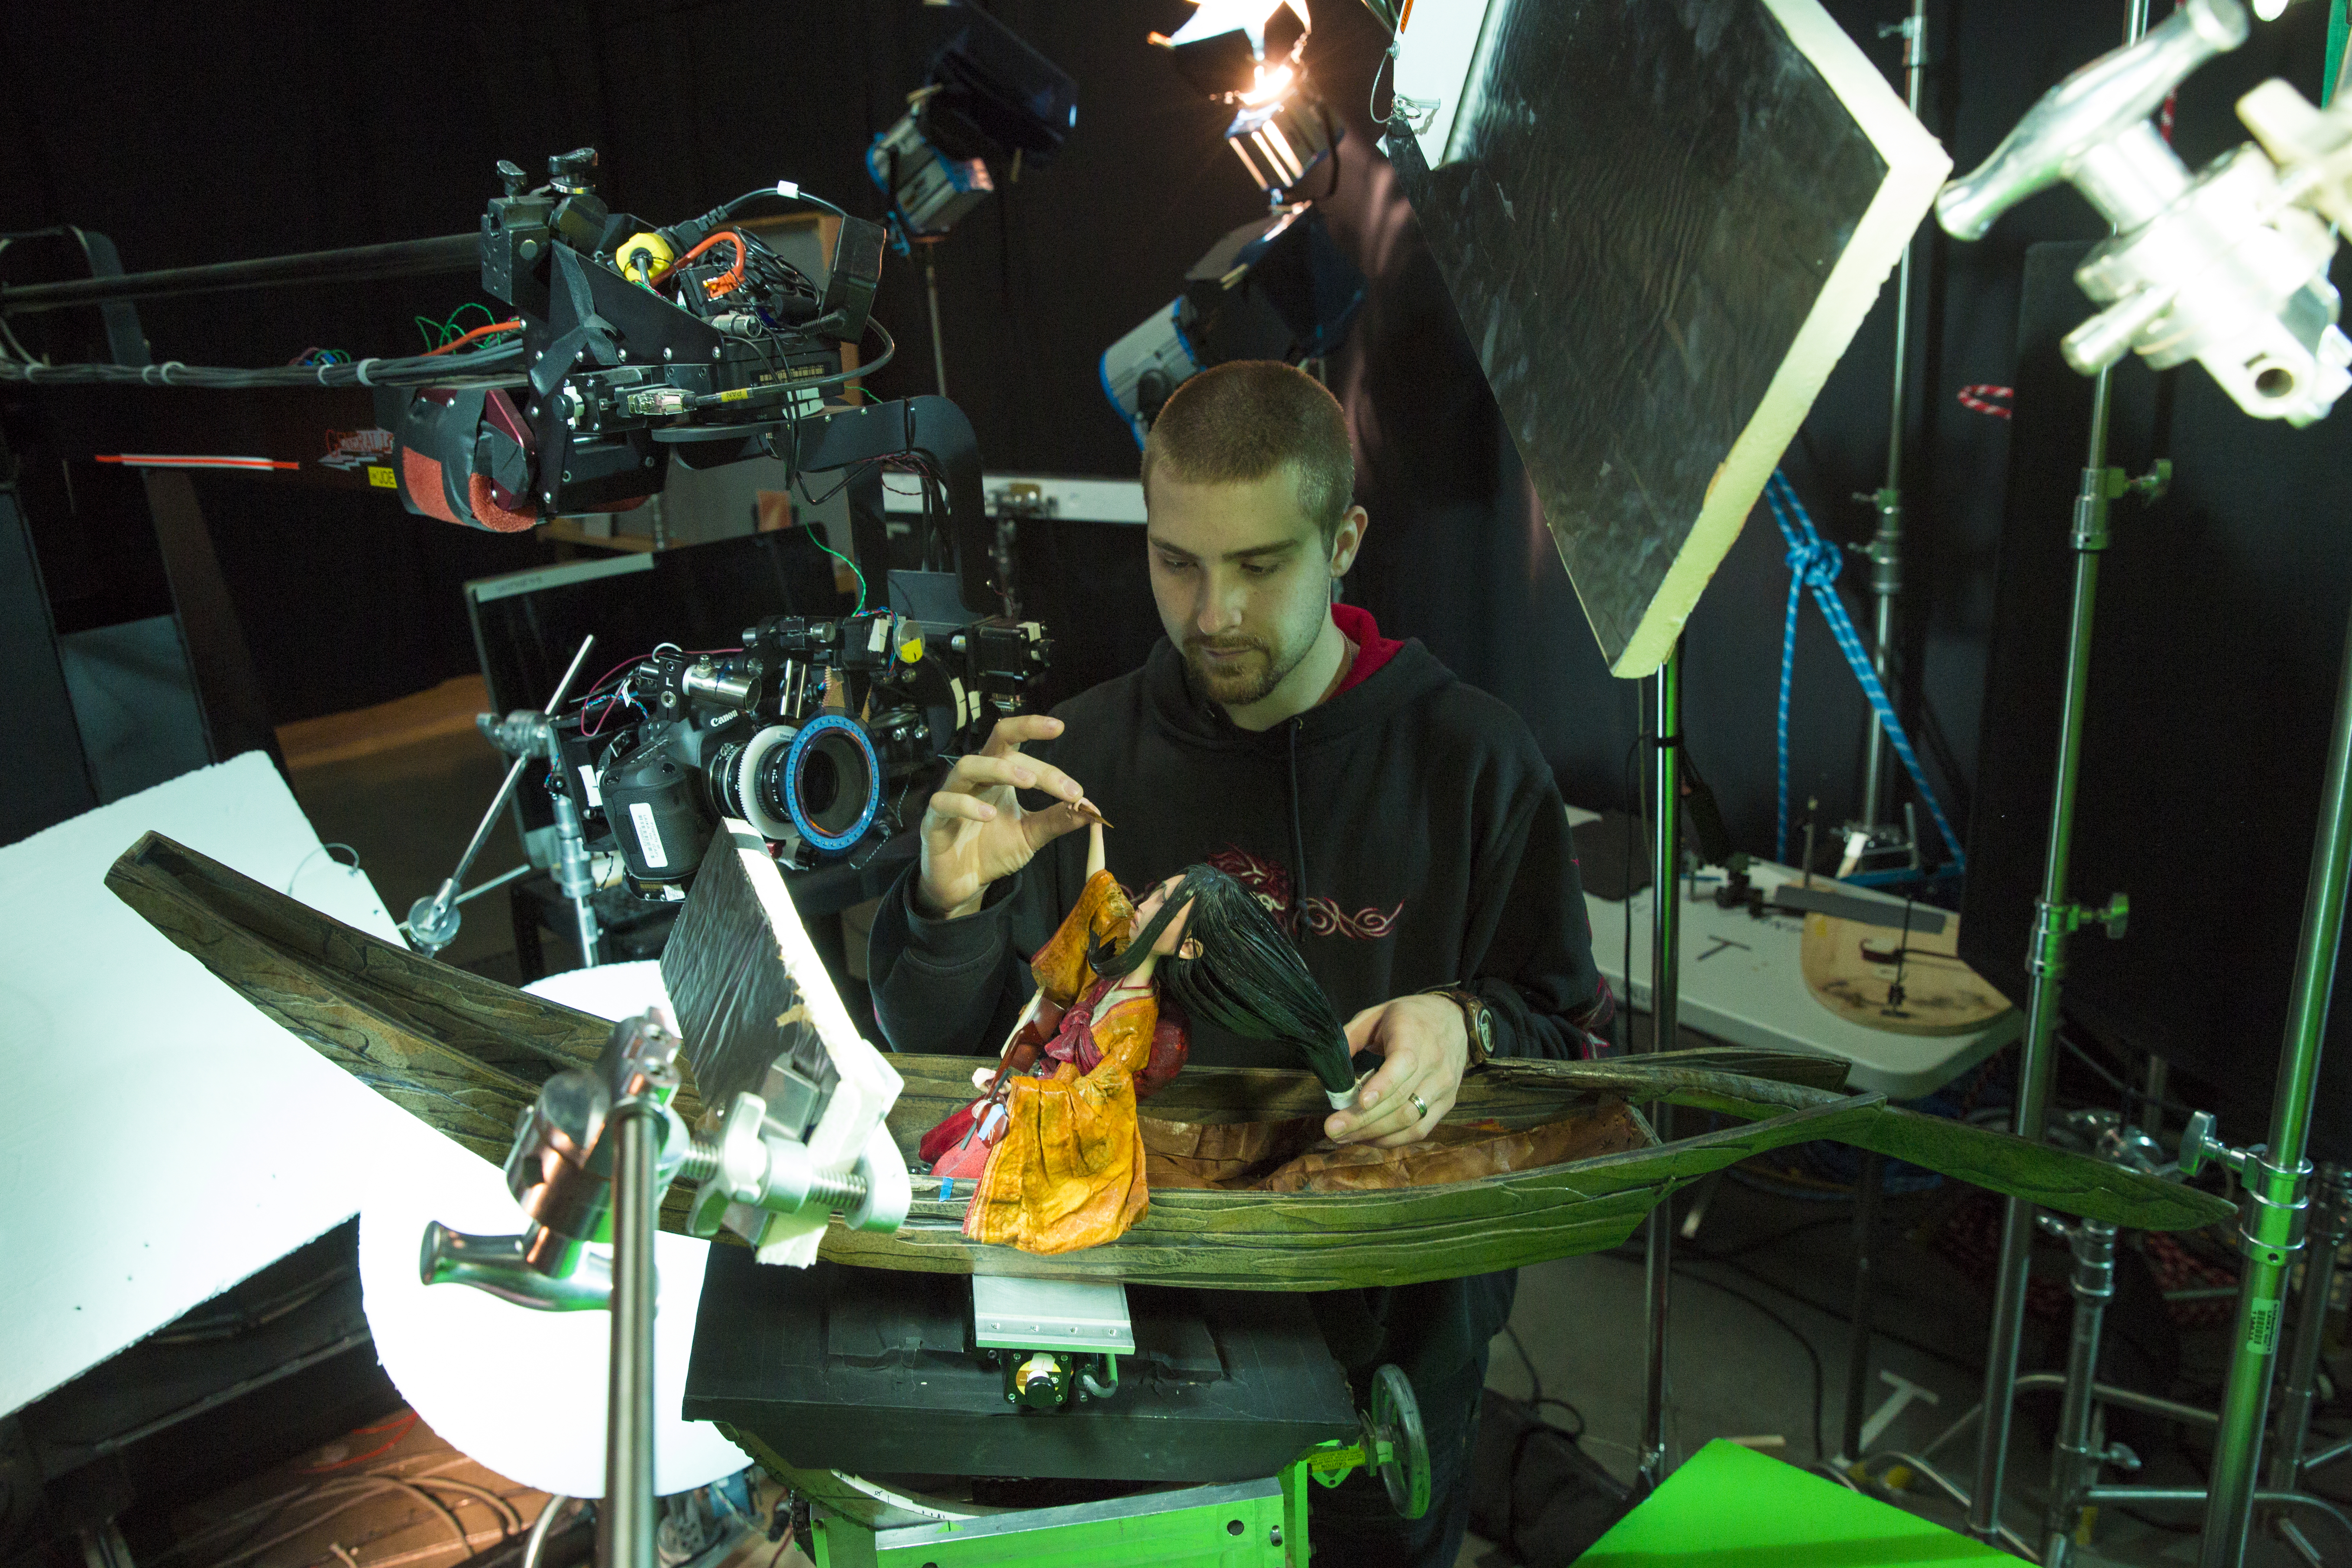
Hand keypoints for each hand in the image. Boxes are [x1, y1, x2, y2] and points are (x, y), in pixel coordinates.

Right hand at [915, 715, 1092, 917]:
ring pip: (967, 766)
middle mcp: (974, 779)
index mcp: (997, 775)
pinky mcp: (934, 821)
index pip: (1013, 742)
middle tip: (1065, 788)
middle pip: (996, 748)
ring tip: (1028, 782)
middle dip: (1034, 764)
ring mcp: (951, 796)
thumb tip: (1092, 809)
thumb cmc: (993, 851)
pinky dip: (966, 805)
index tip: (1062, 733)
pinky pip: (943, 803)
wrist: (964, 884)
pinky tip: (989, 814)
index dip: (1034, 731)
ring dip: (999, 770)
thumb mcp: (1031, 835)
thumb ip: (1057, 820)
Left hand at [1324, 994, 1468, 1146]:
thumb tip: (1327, 1066)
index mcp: (1414, 1035)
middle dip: (1364, 1119)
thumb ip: (1350, 1036)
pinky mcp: (1447, 1103)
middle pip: (1401, 1101)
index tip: (1360, 1101)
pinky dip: (1392, 1139)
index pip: (1403, 1064)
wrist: (1454, 1019)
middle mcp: (1434, 1063)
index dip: (1382, 1085)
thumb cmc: (1408, 1017)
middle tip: (1332, 1129)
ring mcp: (1443, 1086)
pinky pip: (1420, 1130)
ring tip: (1343, 1137)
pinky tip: (1368, 1138)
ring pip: (1410, 1120)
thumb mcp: (1376, 1015)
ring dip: (1374, 1134)